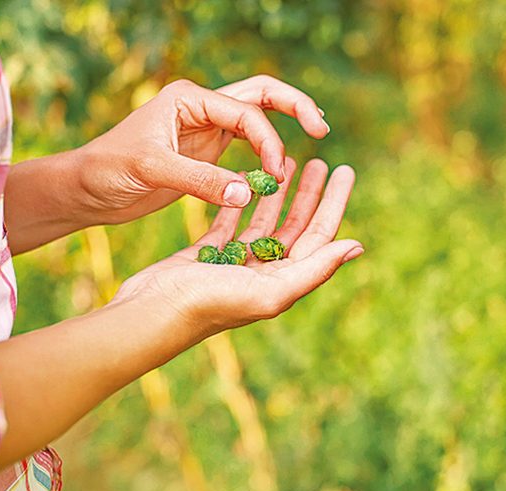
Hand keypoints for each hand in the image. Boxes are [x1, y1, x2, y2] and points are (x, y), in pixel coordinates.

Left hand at [75, 75, 328, 224]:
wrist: (87, 188)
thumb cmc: (108, 170)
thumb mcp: (152, 169)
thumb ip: (200, 179)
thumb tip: (249, 194)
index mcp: (189, 99)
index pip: (245, 111)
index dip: (268, 141)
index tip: (276, 175)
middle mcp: (201, 109)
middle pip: (260, 96)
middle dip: (293, 107)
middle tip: (321, 129)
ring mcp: (205, 130)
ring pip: (256, 121)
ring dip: (282, 132)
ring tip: (311, 146)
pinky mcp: (205, 154)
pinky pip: (245, 148)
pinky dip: (265, 155)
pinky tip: (280, 171)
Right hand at [110, 158, 362, 340]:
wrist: (148, 315)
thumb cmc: (208, 305)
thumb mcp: (268, 289)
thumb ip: (314, 269)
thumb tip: (357, 247)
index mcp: (282, 282)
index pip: (319, 236)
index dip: (333, 203)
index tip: (345, 169)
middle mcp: (263, 275)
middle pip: (295, 227)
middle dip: (309, 194)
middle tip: (321, 161)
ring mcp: (234, 264)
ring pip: (264, 222)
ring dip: (278, 195)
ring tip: (289, 164)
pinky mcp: (206, 255)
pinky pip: (231, 223)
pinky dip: (240, 203)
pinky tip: (246, 182)